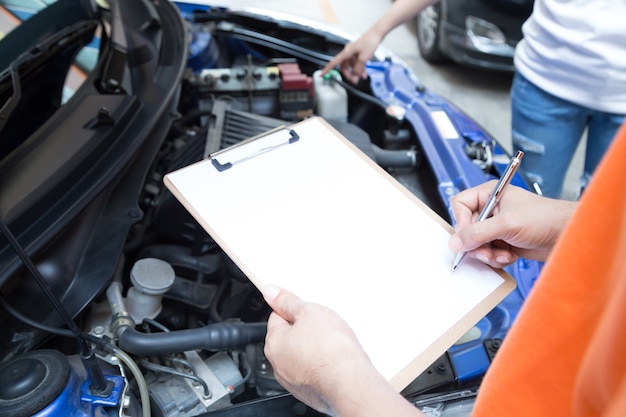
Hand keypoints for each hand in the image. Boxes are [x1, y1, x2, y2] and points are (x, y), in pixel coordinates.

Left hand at [262, 285, 424, 416]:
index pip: (277, 317)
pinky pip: (314, 370)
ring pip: (303, 355)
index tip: (305, 309)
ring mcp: (295, 381)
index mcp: (274, 344)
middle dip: (306, 329)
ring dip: (315, 347)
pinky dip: (323, 363)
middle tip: (323, 325)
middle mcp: (279, 366)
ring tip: (332, 342)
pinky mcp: (311, 391)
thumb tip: (271, 292)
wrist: (351, 383)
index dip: (293, 309)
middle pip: (290, 337)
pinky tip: (336, 359)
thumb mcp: (309, 312)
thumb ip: (288, 302)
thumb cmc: (331, 351)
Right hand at [322, 29, 383, 83]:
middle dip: (348, 74)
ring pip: (351, 65)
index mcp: (346, 52)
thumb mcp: (363, 59)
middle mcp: (348, 52)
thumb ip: (358, 70)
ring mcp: (353, 52)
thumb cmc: (369, 42)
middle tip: (354, 80)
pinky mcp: (358, 52)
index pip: (334, 62)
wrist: (377, 34)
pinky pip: (356, 62)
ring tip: (361, 77)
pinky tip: (364, 73)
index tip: (321, 74)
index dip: (327, 69)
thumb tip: (354, 78)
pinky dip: (360, 68)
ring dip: (356, 72)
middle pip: (344, 66)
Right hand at [448, 181, 576, 267]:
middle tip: (487, 250)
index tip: (468, 236)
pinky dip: (496, 258)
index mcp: (489, 194)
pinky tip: (510, 256)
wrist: (567, 235)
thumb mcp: (507, 224)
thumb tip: (456, 242)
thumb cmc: (546, 218)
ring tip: (503, 253)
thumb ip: (478, 233)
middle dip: (477, 243)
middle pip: (466, 229)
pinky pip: (487, 253)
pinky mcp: (503, 241)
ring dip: (488, 253)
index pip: (460, 205)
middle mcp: (490, 210)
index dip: (461, 221)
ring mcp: (496, 227)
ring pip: (476, 244)